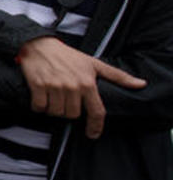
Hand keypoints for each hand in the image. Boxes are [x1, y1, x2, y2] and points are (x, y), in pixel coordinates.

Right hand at [15, 36, 145, 138]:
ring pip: (56, 112)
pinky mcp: (38, 86)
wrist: (40, 45)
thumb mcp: (94, 64)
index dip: (95, 126)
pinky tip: (41, 97)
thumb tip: (141, 84)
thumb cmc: (68, 56)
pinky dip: (39, 106)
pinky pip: (39, 107)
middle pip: (72, 115)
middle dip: (68, 111)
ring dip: (53, 109)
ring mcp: (54, 86)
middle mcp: (72, 86)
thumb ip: (118, 76)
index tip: (93, 134)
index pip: (96, 111)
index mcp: (88, 83)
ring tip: (53, 97)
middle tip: (65, 100)